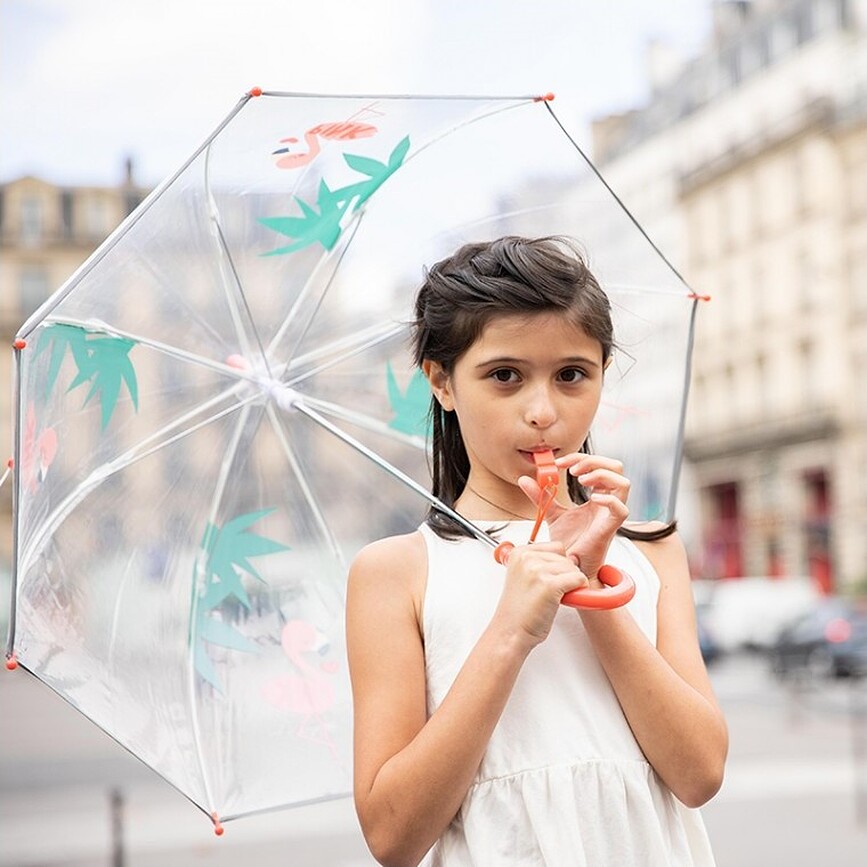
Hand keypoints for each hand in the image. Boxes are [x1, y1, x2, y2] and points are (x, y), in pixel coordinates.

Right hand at [493, 542, 587, 646]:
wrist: (510, 632)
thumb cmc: (518, 611)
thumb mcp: (523, 577)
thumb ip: (540, 564)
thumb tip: (567, 560)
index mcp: (519, 553)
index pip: (555, 547)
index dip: (557, 565)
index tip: (549, 578)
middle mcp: (527, 558)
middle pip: (566, 558)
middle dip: (564, 575)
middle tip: (551, 592)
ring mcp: (538, 570)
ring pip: (574, 569)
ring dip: (571, 585)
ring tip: (553, 598)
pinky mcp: (550, 585)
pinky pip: (579, 580)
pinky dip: (578, 591)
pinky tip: (564, 600)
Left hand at [518, 453, 628, 580]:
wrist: (567, 567)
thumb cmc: (568, 543)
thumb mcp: (551, 513)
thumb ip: (541, 496)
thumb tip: (524, 479)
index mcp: (597, 495)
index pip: (597, 466)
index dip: (579, 458)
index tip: (558, 463)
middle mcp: (607, 502)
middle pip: (616, 468)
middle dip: (594, 461)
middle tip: (572, 469)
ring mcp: (610, 514)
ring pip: (623, 483)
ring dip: (602, 474)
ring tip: (581, 479)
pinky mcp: (610, 528)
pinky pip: (621, 509)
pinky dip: (609, 499)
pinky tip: (592, 498)